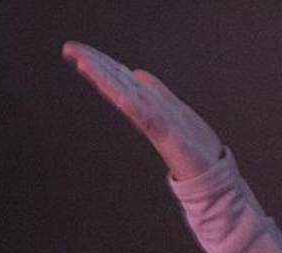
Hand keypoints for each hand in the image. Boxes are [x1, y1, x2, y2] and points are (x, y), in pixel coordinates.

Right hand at [62, 42, 223, 180]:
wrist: (212, 174)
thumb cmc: (193, 145)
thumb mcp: (173, 109)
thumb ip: (154, 91)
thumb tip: (136, 73)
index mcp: (147, 104)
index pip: (118, 77)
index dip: (98, 62)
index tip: (74, 49)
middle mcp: (147, 111)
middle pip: (117, 82)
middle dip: (93, 64)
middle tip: (69, 49)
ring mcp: (157, 123)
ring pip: (126, 96)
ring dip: (105, 80)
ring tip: (84, 64)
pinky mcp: (169, 137)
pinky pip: (149, 119)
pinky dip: (134, 108)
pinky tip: (121, 97)